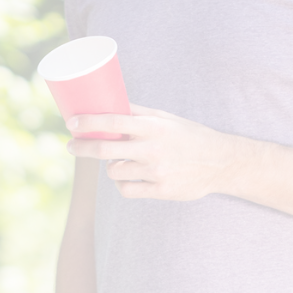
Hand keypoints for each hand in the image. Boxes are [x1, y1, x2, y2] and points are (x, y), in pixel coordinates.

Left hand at [66, 104, 240, 200]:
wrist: (222, 162)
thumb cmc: (189, 136)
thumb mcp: (166, 118)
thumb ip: (137, 112)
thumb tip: (108, 102)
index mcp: (154, 127)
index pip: (113, 123)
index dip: (89, 123)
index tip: (71, 123)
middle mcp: (154, 149)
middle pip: (105, 151)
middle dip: (81, 147)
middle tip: (71, 146)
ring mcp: (157, 172)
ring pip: (113, 172)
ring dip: (110, 166)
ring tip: (119, 161)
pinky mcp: (161, 190)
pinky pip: (126, 190)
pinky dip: (123, 184)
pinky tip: (129, 177)